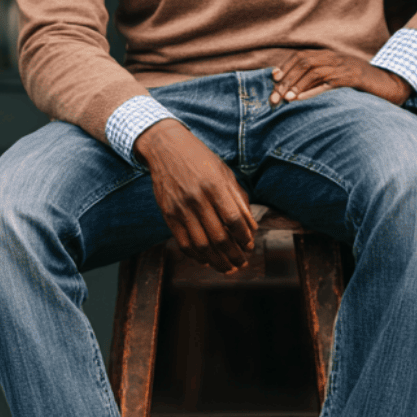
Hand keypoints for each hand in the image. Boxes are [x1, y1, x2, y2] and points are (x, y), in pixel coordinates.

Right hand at [132, 119, 257, 272]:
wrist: (165, 148)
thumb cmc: (200, 159)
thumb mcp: (224, 173)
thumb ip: (239, 199)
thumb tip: (251, 227)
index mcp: (215, 185)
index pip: (234, 219)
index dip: (244, 237)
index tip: (249, 245)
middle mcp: (197, 198)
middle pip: (219, 237)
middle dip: (233, 255)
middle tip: (242, 263)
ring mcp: (180, 208)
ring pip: (201, 245)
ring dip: (216, 261)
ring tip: (227, 268)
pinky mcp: (167, 214)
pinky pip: (183, 242)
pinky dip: (196, 256)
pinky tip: (206, 260)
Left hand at [269, 50, 411, 106]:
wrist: (390, 83)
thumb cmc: (362, 83)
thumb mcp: (340, 75)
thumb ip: (322, 77)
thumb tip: (297, 88)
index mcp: (330, 55)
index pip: (301, 56)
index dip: (286, 66)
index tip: (273, 78)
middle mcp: (335, 57)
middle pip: (303, 63)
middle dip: (286, 80)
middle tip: (274, 97)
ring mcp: (344, 67)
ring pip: (313, 72)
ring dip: (296, 86)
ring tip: (285, 99)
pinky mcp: (352, 78)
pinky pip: (327, 83)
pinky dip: (311, 92)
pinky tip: (299, 99)